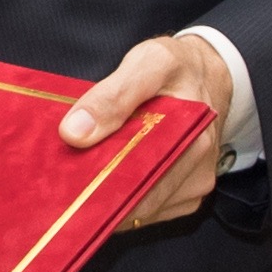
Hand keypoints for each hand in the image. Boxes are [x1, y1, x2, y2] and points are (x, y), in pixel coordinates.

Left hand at [62, 32, 233, 230]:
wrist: (209, 74)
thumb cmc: (178, 67)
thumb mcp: (149, 63)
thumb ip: (112, 95)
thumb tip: (74, 133)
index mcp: (191, 140)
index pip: (138, 185)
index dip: (97, 193)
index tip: (64, 190)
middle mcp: (197, 171)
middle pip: (137, 203)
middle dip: (98, 197)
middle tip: (62, 184)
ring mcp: (193, 187)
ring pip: (141, 208)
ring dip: (110, 198)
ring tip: (80, 175)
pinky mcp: (186, 193)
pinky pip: (150, 206)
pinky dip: (125, 196)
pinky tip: (106, 177)